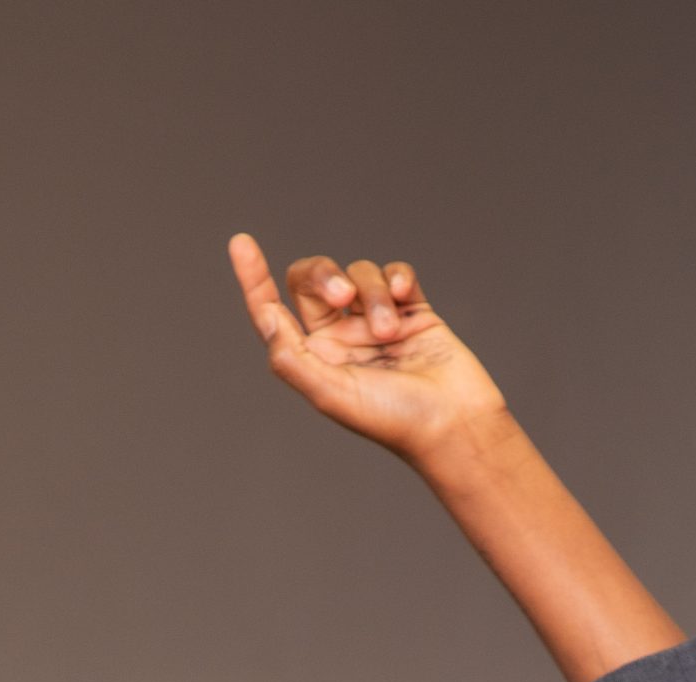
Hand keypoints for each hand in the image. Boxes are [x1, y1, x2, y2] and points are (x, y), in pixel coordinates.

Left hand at [229, 234, 507, 469]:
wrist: (455, 424)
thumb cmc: (394, 420)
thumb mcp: (330, 395)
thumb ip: (290, 358)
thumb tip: (265, 315)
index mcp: (315, 359)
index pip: (274, 311)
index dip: (254, 278)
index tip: (241, 243)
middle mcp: (341, 338)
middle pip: (314, 280)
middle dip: (324, 276)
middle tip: (343, 295)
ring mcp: (377, 322)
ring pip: (360, 274)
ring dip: (374, 294)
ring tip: (391, 331)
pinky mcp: (412, 312)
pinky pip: (396, 273)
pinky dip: (398, 278)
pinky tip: (405, 296)